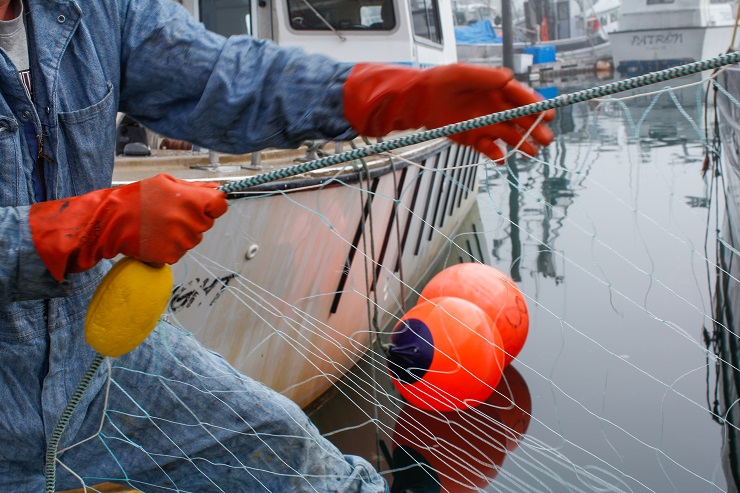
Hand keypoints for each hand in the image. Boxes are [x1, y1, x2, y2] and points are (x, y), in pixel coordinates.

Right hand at [29, 173, 227, 280]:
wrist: (112, 221)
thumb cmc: (138, 199)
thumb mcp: (166, 183)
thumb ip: (196, 187)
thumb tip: (217, 189)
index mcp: (191, 200)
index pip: (220, 205)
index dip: (214, 205)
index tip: (206, 205)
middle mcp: (189, 221)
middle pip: (207, 223)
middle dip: (194, 218)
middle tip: (170, 213)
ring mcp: (181, 240)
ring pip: (194, 238)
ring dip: (183, 233)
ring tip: (161, 224)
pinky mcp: (172, 255)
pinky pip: (181, 250)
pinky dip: (172, 245)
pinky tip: (157, 236)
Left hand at [343, 63, 554, 161]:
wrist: (420, 101)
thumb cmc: (441, 82)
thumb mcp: (461, 74)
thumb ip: (484, 76)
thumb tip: (508, 77)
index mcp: (497, 89)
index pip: (521, 97)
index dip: (536, 105)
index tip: (548, 114)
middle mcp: (496, 107)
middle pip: (521, 119)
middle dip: (535, 128)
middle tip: (546, 139)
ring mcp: (486, 124)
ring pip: (510, 136)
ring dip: (522, 144)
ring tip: (532, 153)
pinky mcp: (475, 139)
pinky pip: (489, 149)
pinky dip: (496, 154)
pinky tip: (501, 158)